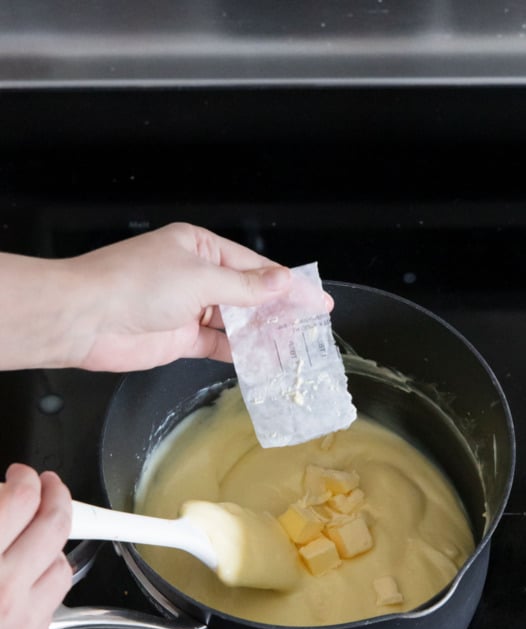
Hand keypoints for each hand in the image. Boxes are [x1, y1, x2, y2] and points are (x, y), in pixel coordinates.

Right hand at [0, 464, 71, 628]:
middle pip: (54, 526)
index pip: (20, 500)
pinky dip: (41, 586)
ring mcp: (17, 626)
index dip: (25, 479)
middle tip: (46, 489)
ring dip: (50, 546)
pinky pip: (51, 606)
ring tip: (33, 537)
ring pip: (61, 566)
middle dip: (55, 497)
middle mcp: (1, 592)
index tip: (21, 476)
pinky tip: (23, 580)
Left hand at [65, 223, 293, 370]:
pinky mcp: (181, 338)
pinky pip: (218, 345)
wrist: (86, 319)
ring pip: (236, 322)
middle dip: (278, 310)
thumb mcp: (201, 278)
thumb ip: (246, 287)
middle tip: (312, 327)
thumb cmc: (136, 284)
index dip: (287, 284)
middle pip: (248, 294)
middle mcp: (196, 275)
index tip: (316, 299)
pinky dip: (239, 353)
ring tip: (295, 347)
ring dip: (262, 334)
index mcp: (200, 247)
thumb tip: (283, 283)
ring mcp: (189, 308)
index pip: (254, 266)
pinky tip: (263, 360)